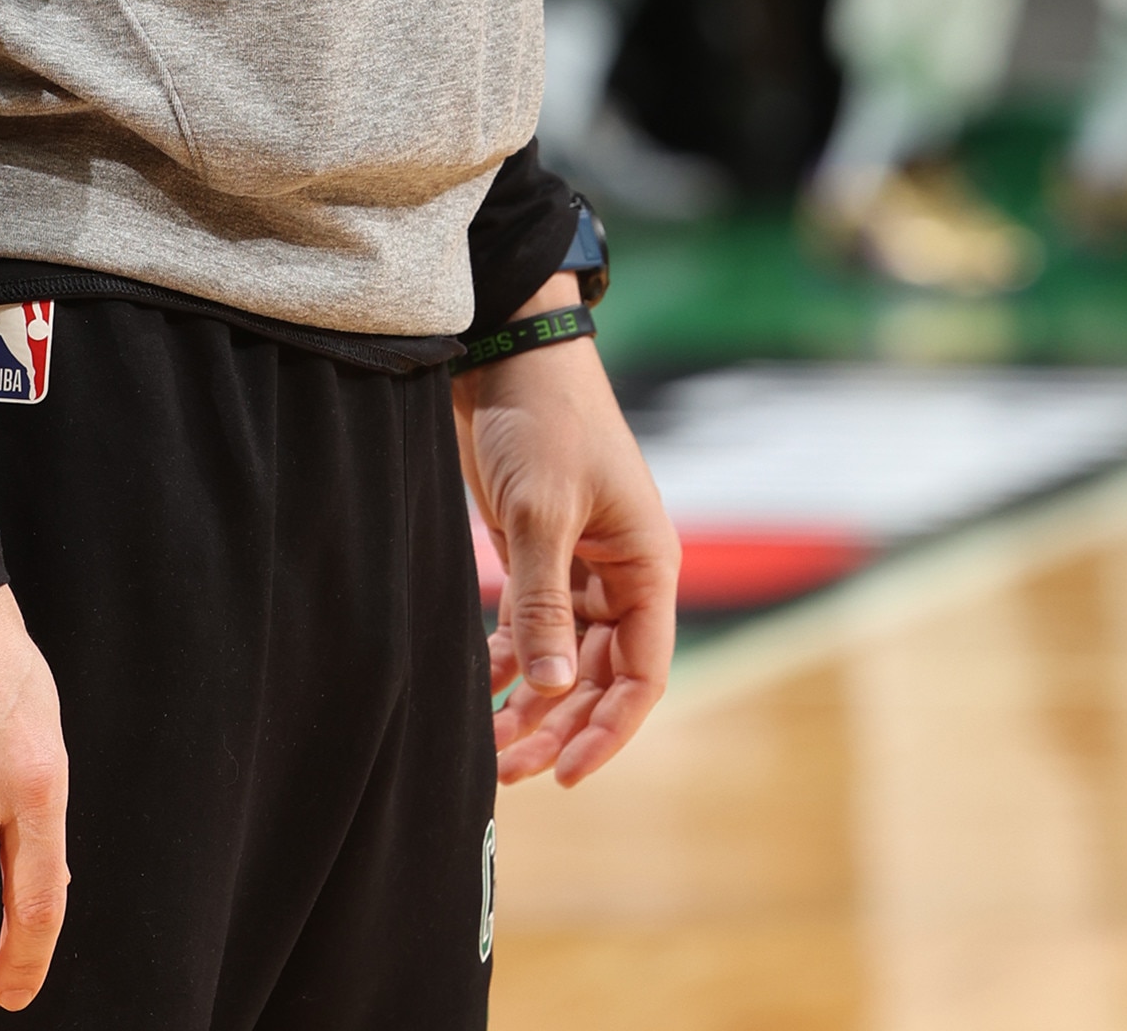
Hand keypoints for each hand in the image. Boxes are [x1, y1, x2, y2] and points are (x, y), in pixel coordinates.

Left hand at [453, 292, 677, 787]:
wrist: (508, 353)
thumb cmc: (544, 422)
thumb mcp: (544, 512)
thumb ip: (545, 602)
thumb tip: (549, 689)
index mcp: (647, 566)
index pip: (643, 674)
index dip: (609, 729)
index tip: (568, 773)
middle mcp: (621, 575)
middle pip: (599, 677)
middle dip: (559, 725)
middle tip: (509, 769)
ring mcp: (579, 565)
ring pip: (562, 659)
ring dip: (531, 703)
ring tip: (489, 748)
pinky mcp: (538, 552)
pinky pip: (532, 627)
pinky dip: (509, 663)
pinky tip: (480, 695)